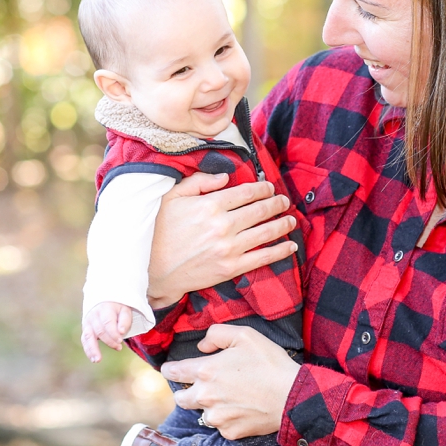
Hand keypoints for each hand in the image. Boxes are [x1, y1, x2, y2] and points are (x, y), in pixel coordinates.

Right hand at [81, 301, 134, 362]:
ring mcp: (88, 322)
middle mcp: (94, 315)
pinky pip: (84, 340)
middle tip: (119, 347)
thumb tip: (122, 332)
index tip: (120, 341)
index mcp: (105, 308)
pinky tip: (93, 359)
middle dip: (109, 341)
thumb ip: (124, 321)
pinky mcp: (85, 329)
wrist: (105, 301)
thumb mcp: (125, 310)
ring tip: (98, 360)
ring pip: (88, 336)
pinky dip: (88, 350)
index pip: (108, 322)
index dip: (113, 333)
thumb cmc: (118, 308)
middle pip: (100, 331)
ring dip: (93, 349)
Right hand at [147, 170, 297, 311]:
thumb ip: (199, 181)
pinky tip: (290, 246)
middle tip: (284, 200)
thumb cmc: (160, 230)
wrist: (153, 269)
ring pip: (265, 232)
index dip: (262, 188)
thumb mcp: (173, 196)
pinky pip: (262, 258)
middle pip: (260, 210)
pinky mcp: (230, 268)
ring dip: (283, 224)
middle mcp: (223, 225)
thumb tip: (225, 176)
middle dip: (276, 203)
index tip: (269, 187)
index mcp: (211, 205)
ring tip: (291, 219)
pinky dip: (280, 251)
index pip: (246, 192)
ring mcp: (229, 248)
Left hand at [163, 325, 300, 439]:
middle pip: (181, 399)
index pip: (175, 373)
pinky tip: (240, 409)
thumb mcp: (244, 334)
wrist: (291, 397)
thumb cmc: (268, 362)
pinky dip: (225, 419)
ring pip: (201, 414)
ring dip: (208, 406)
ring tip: (227, 397)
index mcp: (206, 371)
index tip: (168, 370)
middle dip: (184, 392)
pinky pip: (220, 426)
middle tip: (198, 386)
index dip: (169, 370)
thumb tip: (202, 347)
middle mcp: (206, 397)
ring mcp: (217, 417)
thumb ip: (216, 334)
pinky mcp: (230, 433)